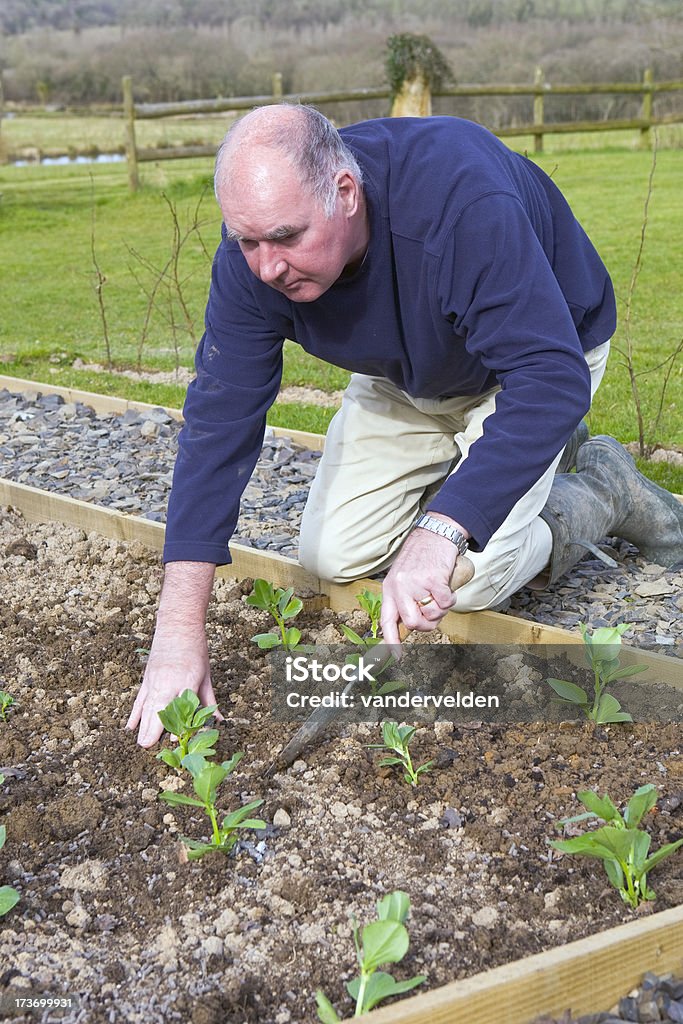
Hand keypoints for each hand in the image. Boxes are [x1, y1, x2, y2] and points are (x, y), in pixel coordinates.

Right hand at [126, 626, 223, 747]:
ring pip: (147, 706)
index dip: (178, 723)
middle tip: (148, 747)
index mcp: (187, 679)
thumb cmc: (196, 649)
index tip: (174, 740)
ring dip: (143, 725)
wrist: (178, 625)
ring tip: (140, 744)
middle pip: (159, 707)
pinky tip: (130, 727)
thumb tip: (220, 721)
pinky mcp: (147, 678)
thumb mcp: (206, 674)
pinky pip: (140, 699)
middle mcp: (169, 680)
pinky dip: (135, 713)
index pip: (182, 705)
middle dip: (153, 728)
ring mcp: (155, 679)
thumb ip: (209, 699)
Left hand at [380, 522, 472, 644]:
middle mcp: (400, 587)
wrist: (435, 534)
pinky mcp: (434, 579)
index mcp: (390, 589)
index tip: (397, 657)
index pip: (387, 620)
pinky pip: (446, 603)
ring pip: (432, 614)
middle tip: (434, 613)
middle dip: (428, 624)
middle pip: (413, 623)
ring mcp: (416, 583)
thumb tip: (409, 626)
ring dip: (441, 609)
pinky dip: (451, 599)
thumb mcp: (403, 578)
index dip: (391, 642)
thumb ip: (404, 599)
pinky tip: (447, 588)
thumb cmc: (421, 558)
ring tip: (440, 594)